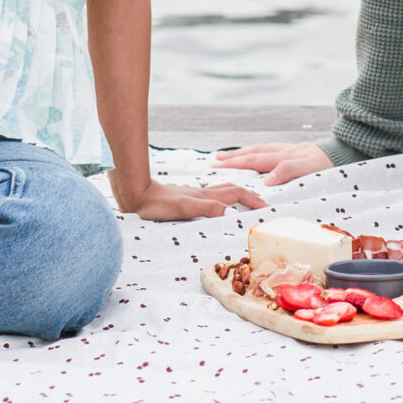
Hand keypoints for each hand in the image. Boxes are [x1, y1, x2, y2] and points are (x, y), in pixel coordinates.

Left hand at [113, 176, 267, 220]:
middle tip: (261, 206)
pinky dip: (221, 201)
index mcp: (205, 196)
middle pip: (232, 190)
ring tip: (245, 205)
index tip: (266, 208)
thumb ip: (206, 208)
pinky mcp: (185, 199)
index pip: (236, 194)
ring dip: (236, 197)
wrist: (135, 195)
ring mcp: (193, 195)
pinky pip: (210, 198)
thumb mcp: (183, 209)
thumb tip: (230, 212)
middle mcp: (202, 193)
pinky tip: (215, 208)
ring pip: (221, 193)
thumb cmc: (157, 205)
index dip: (253, 200)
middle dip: (249, 196)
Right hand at [214, 141, 336, 184]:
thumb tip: (266, 180)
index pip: (254, 160)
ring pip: (261, 149)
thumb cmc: (328, 166)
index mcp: (283, 157)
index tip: (218, 165)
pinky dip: (257, 152)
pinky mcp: (295, 151)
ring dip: (244, 153)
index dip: (236, 163)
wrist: (346, 153)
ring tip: (230, 155)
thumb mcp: (310, 169)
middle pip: (254, 152)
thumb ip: (288, 171)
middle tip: (216, 159)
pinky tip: (256, 155)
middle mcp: (283, 151)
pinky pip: (270, 150)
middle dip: (234, 157)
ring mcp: (289, 150)